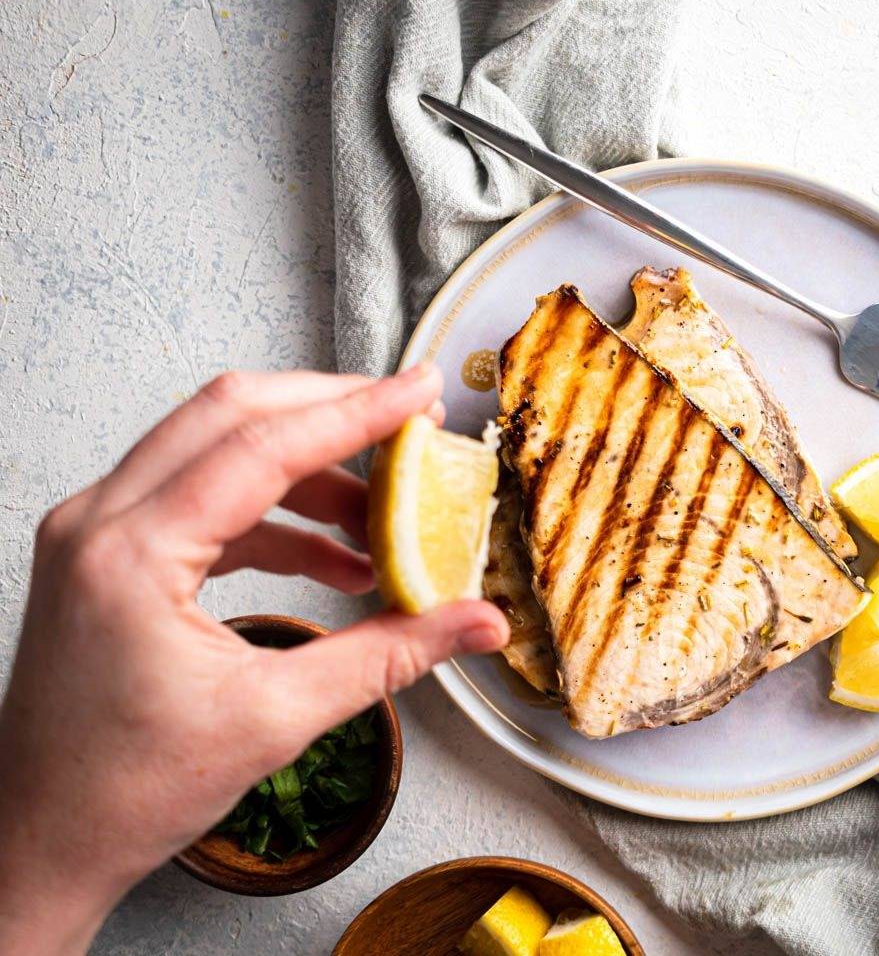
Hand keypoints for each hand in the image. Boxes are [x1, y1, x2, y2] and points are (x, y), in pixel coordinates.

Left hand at [0, 367, 507, 954]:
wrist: (44, 841)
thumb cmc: (128, 792)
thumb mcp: (279, 718)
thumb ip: (391, 654)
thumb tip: (478, 622)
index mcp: (131, 554)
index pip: (261, 444)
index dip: (356, 413)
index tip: (421, 394)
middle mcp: (99, 522)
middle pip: (231, 414)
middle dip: (330, 411)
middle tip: (408, 424)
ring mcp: (94, 532)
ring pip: (214, 447)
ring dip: (306, 468)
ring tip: (382, 515)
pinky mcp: (105, 554)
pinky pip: (201, 497)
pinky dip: (273, 512)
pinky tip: (334, 559)